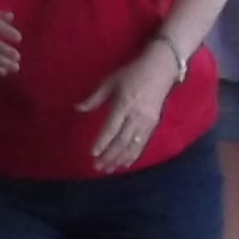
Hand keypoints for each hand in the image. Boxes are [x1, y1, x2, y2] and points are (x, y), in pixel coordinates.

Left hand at [80, 43, 182, 173]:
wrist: (161, 69)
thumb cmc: (132, 74)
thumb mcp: (110, 82)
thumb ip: (94, 98)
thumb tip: (78, 108)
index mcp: (124, 105)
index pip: (111, 129)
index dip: (102, 142)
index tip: (93, 154)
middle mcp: (137, 116)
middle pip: (122, 141)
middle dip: (110, 156)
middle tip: (98, 167)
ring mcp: (147, 121)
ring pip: (133, 146)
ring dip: (120, 159)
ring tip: (109, 169)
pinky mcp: (154, 124)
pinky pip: (143, 144)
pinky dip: (134, 155)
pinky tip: (126, 163)